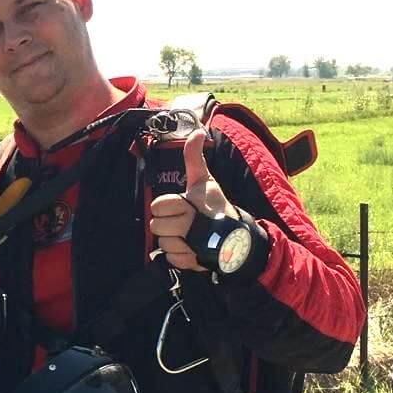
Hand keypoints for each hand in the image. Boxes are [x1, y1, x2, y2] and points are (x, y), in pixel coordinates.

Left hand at [148, 126, 238, 271]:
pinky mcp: (190, 262)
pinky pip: (171, 259)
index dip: (166, 206)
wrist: (236, 237)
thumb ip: (194, 157)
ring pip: (163, 243)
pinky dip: (178, 256)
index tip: (181, 206)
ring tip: (188, 235)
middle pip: (156, 226)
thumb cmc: (216, 206)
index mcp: (188, 204)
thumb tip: (197, 130)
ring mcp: (189, 245)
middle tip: (183, 222)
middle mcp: (188, 225)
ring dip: (173, 240)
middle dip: (168, 224)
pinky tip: (190, 248)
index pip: (158, 205)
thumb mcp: (205, 180)